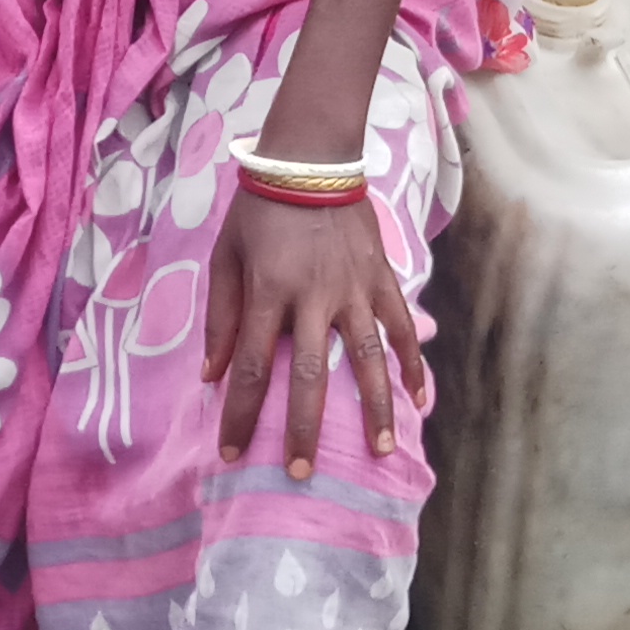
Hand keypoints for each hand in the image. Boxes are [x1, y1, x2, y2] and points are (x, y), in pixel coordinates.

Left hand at [204, 184, 426, 482]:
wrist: (310, 157)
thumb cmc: (258, 209)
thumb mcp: (224, 255)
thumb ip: (220, 316)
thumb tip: (210, 376)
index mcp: (266, 291)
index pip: (247, 366)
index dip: (238, 413)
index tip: (230, 453)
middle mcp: (312, 296)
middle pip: (307, 375)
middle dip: (302, 428)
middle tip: (300, 472)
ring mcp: (353, 288)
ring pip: (367, 357)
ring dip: (375, 407)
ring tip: (382, 450)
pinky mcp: (381, 278)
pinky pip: (401, 327)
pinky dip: (413, 363)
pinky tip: (419, 399)